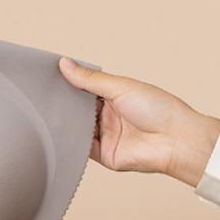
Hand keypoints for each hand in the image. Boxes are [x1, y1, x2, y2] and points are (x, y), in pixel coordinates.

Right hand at [59, 57, 219, 187]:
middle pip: (79, 110)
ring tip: (48, 113)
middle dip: (65, 104)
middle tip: (43, 95)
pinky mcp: (104, 155)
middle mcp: (109, 116)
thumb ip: (90, 79)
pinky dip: (71, 142)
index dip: (69, 84)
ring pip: (78, 129)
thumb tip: (65, 64)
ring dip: (66, 123)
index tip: (50, 77)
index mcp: (115, 96)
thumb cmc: (159, 109)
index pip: (85, 89)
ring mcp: (106, 136)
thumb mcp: (121, 87)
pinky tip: (61, 133)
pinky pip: (82, 149)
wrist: (175, 140)